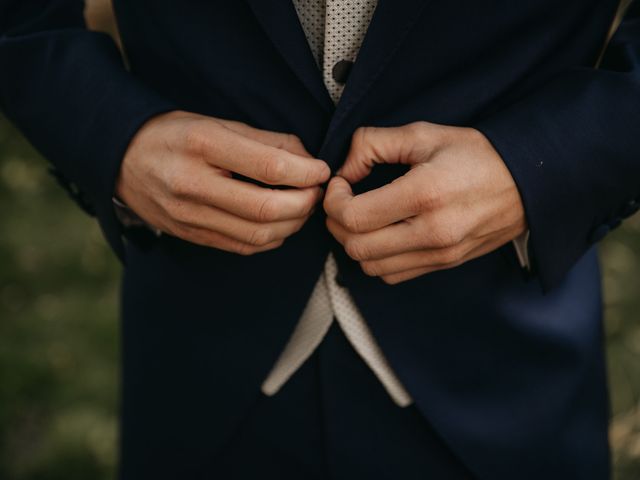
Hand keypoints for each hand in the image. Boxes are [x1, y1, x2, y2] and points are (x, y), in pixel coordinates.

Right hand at [116, 111, 329, 254]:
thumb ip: (265, 141)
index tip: (322, 171)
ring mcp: (190, 217)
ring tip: (302, 206)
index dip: (306, 172)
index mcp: (201, 146)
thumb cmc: (175, 136)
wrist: (123, 160)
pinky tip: (280, 223)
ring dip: (293, 224)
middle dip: (305, 203)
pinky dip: (272, 238)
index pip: (268, 167)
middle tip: (317, 191)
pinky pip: (244, 247)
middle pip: (267, 210)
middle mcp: (193, 185)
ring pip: (259, 235)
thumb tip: (308, 161)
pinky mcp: (192, 237)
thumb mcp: (217, 123)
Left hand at [324, 121, 526, 283]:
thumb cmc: (476, 154)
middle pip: (356, 247)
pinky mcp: (444, 264)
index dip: (333, 201)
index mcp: (425, 193)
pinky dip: (377, 259)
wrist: (527, 182)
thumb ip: (373, 143)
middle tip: (344, 201)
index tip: (340, 184)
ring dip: (355, 244)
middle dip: (337, 223)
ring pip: (370, 267)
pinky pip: (393, 276)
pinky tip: (383, 235)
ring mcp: (440, 254)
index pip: (353, 216)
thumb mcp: (424, 134)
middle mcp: (432, 231)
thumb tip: (344, 170)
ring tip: (362, 218)